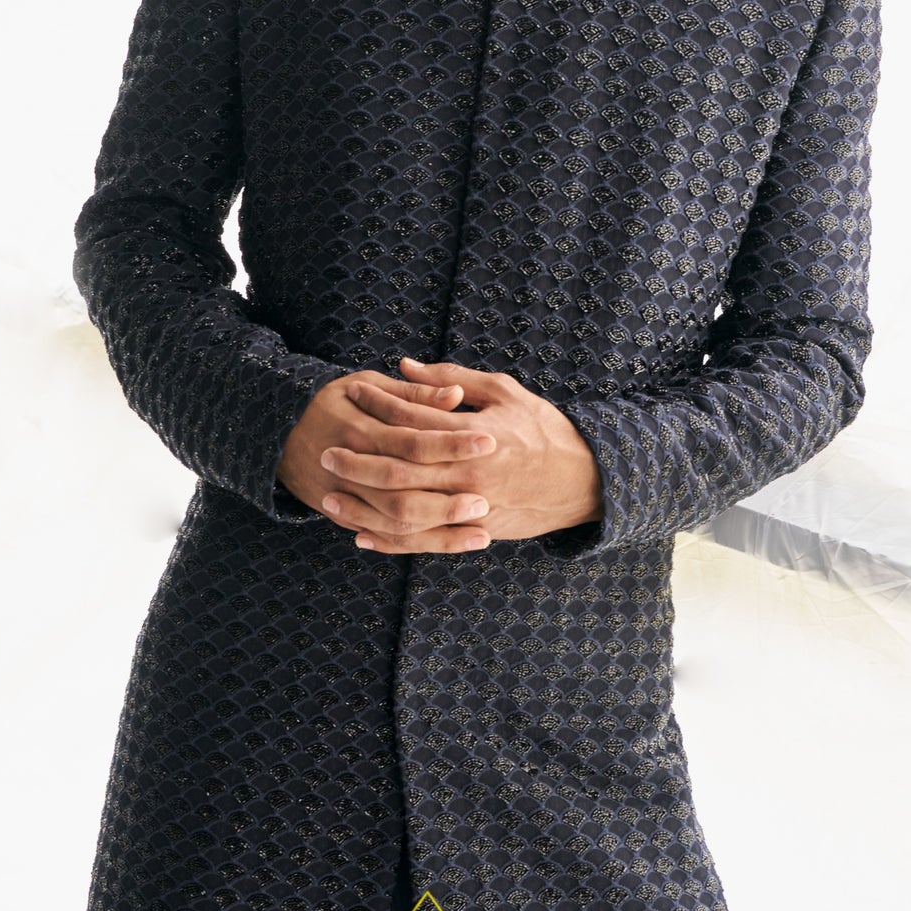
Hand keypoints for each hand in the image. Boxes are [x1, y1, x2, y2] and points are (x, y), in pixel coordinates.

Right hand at [274, 371, 498, 553]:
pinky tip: (449, 544)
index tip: (489, 442)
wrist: (275, 431)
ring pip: (395, 522)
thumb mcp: (366, 384)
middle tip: (486, 500)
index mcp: (361, 428)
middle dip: (447, 499)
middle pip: (405, 489)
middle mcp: (351, 465)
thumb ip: (412, 392)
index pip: (414, 440)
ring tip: (481, 533)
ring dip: (440, 531)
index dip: (452, 443)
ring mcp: (344, 495)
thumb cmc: (331, 401)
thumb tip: (456, 395)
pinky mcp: (341, 515)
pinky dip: (415, 545)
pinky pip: (382, 536)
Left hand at [324, 356, 604, 553]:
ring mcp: (473, 509)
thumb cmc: (542, 428)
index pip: (415, 419)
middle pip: (402, 470)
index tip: (352, 393)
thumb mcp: (504, 391)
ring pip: (406, 513)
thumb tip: (405, 367)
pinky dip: (390, 542)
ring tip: (328, 497)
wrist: (584, 480)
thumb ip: (453, 380)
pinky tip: (360, 535)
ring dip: (363, 507)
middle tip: (326, 451)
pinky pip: (425, 543)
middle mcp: (471, 475)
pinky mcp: (476, 533)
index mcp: (477, 435)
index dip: (380, 404)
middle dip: (359, 461)